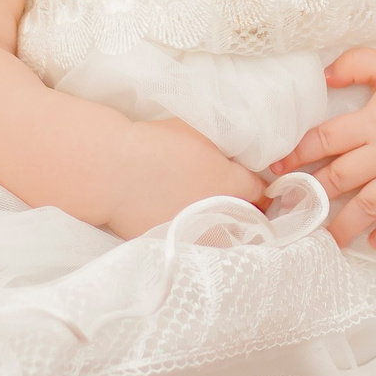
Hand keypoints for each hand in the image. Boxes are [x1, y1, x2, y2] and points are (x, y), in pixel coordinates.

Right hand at [102, 117, 264, 238]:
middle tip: (242, 200)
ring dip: (226, 227)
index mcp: (230, 183)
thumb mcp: (199, 132)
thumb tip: (240, 154)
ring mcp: (196, 232)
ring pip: (224, 236)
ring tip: (216, 215)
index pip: (261, 191)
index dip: (263, 187)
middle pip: (247, 218)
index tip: (259, 186)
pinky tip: (187, 222)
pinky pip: (196, 243)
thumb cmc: (155, 143)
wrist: (112, 169)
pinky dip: (197, 234)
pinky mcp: (173, 243)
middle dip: (248, 209)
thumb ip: (227, 145)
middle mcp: (219, 212)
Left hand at [270, 48, 375, 249]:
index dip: (296, 156)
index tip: (275, 169)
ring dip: (345, 225)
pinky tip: (375, 242)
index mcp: (375, 120)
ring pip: (371, 205)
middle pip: (341, 178)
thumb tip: (322, 76)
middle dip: (311, 195)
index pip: (325, 141)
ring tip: (324, 239)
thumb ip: (355, 64)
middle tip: (289, 211)